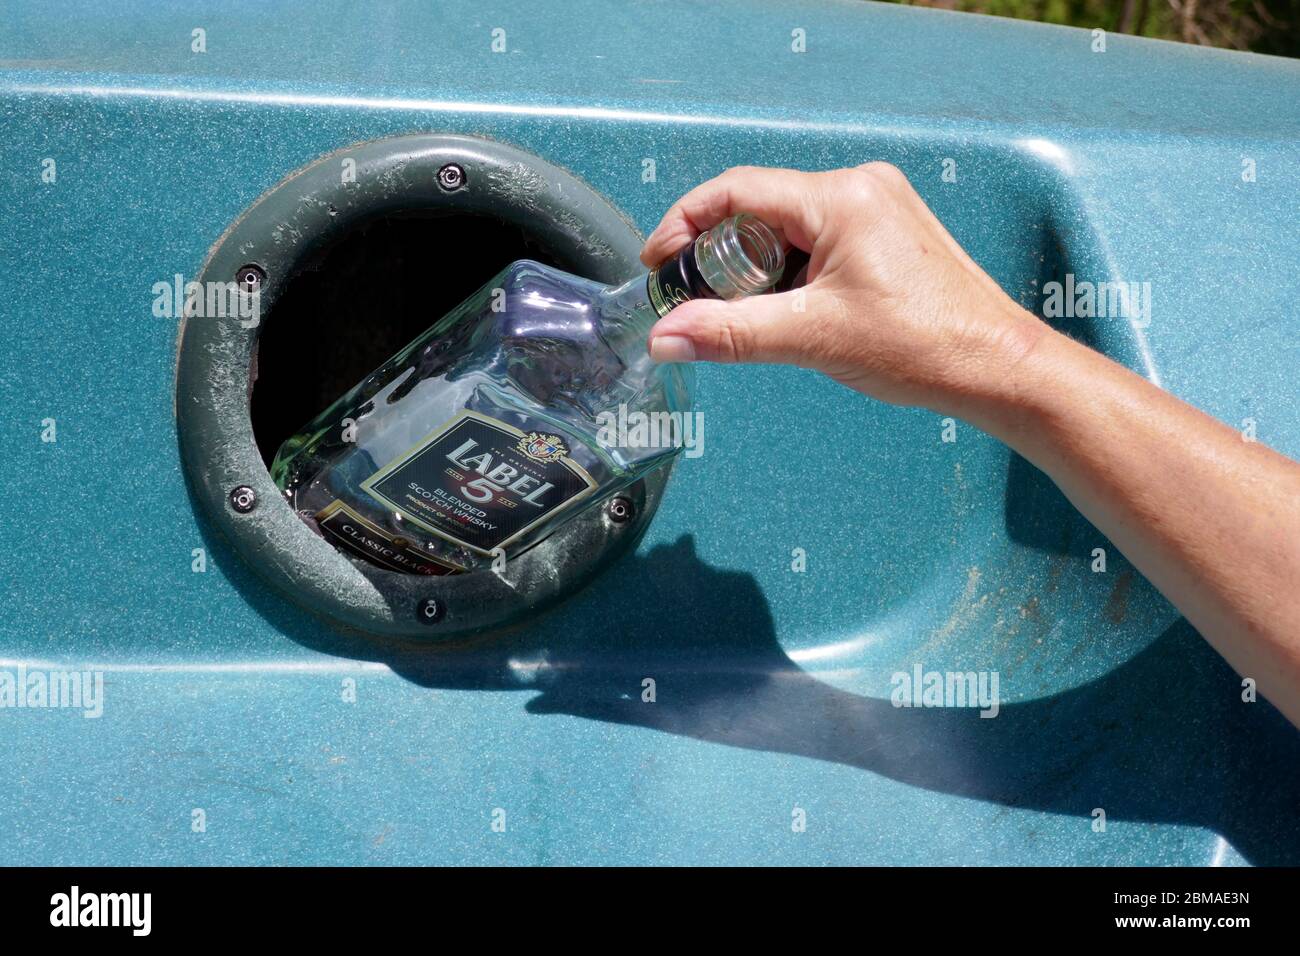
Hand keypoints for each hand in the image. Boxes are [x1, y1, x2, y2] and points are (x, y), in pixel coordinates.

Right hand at [642, 163, 1049, 414]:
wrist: (997, 367)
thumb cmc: (925, 346)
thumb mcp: (812, 338)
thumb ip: (730, 333)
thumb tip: (666, 337)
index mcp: (841, 197)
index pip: (737, 190)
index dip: (685, 223)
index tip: (660, 263)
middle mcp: (860, 187)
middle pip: (760, 207)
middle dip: (721, 255)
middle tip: (702, 303)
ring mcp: (878, 207)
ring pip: (788, 226)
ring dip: (757, 268)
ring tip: (752, 317)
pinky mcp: (888, 233)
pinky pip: (818, 240)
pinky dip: (790, 272)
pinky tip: (792, 312)